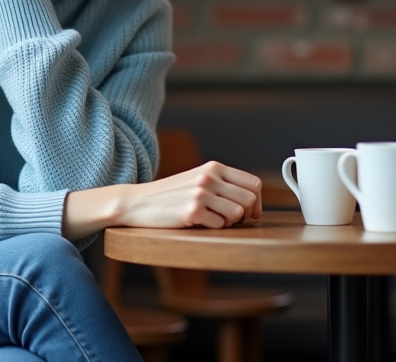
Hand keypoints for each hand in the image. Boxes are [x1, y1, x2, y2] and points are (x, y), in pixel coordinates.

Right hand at [117, 161, 262, 229]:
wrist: (138, 201)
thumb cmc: (171, 195)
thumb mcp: (198, 179)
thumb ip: (222, 183)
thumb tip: (254, 202)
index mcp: (214, 168)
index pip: (254, 184)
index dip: (257, 202)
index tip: (251, 213)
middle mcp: (209, 177)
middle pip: (250, 200)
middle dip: (246, 215)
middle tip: (231, 221)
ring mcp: (200, 194)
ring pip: (238, 214)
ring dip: (229, 223)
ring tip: (212, 220)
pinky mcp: (192, 211)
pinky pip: (219, 225)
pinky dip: (213, 228)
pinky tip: (199, 223)